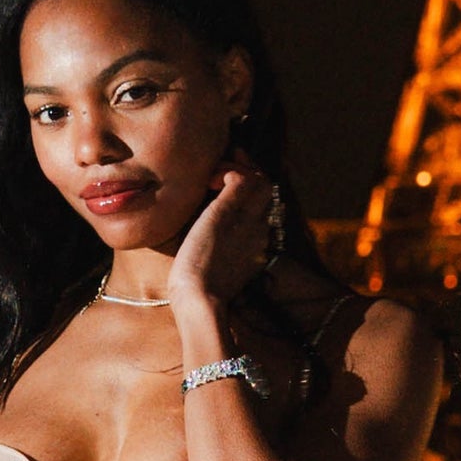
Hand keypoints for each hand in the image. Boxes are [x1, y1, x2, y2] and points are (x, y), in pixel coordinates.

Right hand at [169, 167, 280, 322]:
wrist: (198, 302)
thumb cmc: (202, 257)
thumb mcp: (217, 216)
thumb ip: (235, 189)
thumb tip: (241, 171)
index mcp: (255, 219)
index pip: (262, 181)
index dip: (245, 165)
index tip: (225, 158)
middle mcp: (259, 235)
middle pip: (259, 198)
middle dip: (243, 181)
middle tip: (219, 171)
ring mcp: (250, 252)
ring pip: (250, 216)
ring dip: (236, 200)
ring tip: (214, 192)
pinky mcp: (240, 266)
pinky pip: (241, 234)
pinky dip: (231, 220)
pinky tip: (214, 222)